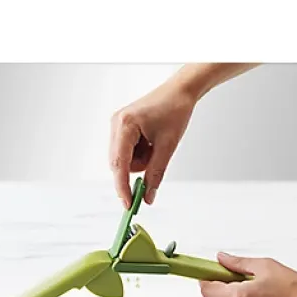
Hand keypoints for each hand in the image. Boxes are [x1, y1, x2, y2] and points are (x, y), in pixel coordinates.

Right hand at [109, 81, 196, 206]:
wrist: (180, 91)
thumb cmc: (175, 111)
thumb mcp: (167, 146)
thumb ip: (156, 174)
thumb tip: (148, 197)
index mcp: (125, 125)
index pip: (119, 164)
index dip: (122, 187)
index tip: (128, 205)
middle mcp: (116, 124)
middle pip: (119, 163)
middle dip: (137, 170)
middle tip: (155, 166)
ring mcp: (117, 125)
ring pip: (124, 160)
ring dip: (141, 161)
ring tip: (157, 146)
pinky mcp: (122, 127)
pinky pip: (127, 151)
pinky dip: (140, 154)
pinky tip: (152, 142)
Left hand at [199, 252, 296, 296]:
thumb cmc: (294, 288)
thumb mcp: (264, 266)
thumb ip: (238, 263)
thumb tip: (222, 259)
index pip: (207, 290)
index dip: (205, 278)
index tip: (205, 269)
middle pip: (218, 296)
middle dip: (223, 283)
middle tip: (235, 271)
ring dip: (235, 292)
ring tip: (255, 281)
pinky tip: (261, 292)